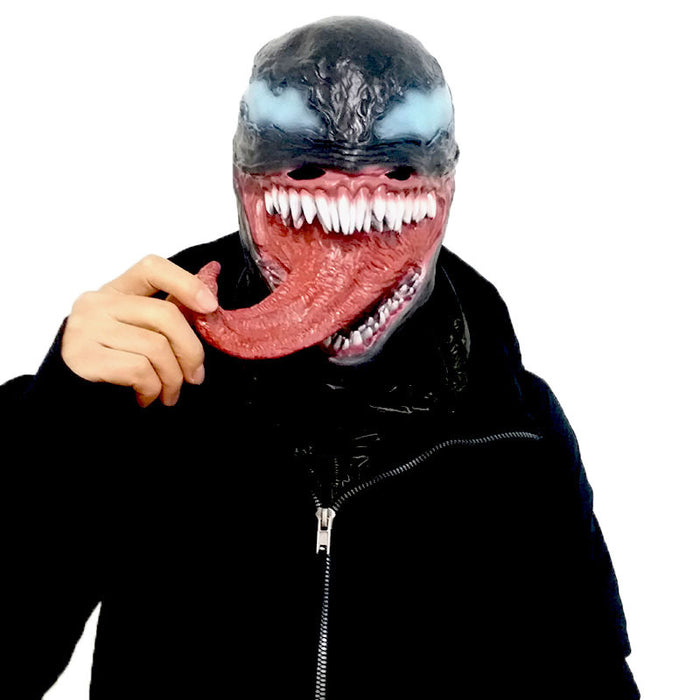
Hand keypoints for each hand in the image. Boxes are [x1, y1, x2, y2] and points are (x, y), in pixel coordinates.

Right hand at [61, 254, 218, 406]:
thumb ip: (168, 314)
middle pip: (165, 315)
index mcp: (116, 291)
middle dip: (191, 351)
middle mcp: (98, 302)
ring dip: (172, 379)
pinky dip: (152, 388)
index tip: (211, 307)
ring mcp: (87, 327)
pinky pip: (139, 369)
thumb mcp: (139, 331)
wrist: (72, 398)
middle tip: (195, 377)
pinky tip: (146, 397)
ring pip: (156, 347)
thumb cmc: (113, 363)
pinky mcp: (83, 356)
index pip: (152, 268)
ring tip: (169, 394)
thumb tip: (210, 293)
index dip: (187, 283)